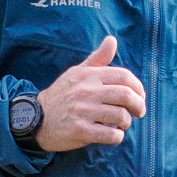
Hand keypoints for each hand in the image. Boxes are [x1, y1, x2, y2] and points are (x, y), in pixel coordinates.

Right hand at [35, 36, 145, 151]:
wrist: (37, 118)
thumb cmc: (62, 95)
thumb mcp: (77, 73)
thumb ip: (97, 58)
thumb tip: (112, 40)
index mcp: (88, 76)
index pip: (123, 76)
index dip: (138, 87)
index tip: (139, 95)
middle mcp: (86, 92)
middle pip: (126, 95)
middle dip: (139, 105)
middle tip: (138, 111)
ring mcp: (83, 112)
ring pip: (121, 116)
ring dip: (127, 122)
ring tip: (122, 124)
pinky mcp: (80, 131)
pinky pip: (110, 135)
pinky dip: (118, 136)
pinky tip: (113, 134)